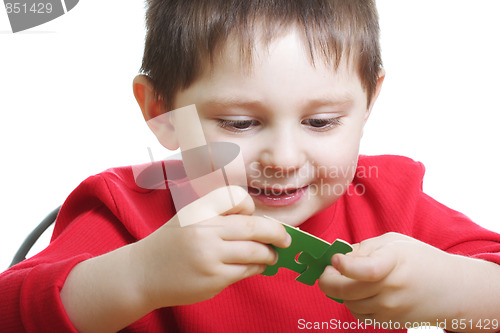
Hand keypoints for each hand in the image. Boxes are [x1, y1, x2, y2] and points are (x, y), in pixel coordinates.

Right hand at [131, 185, 290, 308]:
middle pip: (255, 227)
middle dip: (278, 233)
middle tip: (287, 238)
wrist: (142, 273)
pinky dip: (257, 268)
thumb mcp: (189, 217)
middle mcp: (205, 229)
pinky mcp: (214, 278)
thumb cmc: (171, 243)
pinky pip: (247, 271)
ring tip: (272, 255)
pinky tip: (256, 266)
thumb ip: (219, 215)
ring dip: (270, 254)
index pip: (238, 198)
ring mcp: (210, 255)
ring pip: (255, 251)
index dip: (251, 208)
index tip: (255, 217)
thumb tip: (261, 223)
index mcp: (198, 209)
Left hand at [318, 232, 455, 324]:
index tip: (335, 259)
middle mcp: (392, 288)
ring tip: (350, 278)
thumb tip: (337, 258)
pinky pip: (358, 314)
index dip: (346, 266)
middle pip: (346, 290)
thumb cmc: (420, 260)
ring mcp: (390, 308)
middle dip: (328, 280)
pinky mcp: (389, 322)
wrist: (452, 289)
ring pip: (348, 302)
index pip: (366, 270)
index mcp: (394, 261)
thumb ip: (364, 248)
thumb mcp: (393, 242)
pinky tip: (362, 291)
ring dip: (341, 291)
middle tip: (328, 270)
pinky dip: (353, 302)